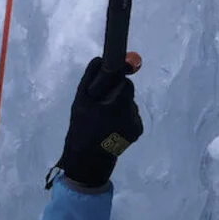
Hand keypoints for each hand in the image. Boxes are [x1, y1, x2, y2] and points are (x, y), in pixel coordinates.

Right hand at [54, 58, 143, 187]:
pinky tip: (110, 128)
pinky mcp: (138, 131)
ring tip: (103, 120)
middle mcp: (132, 112)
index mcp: (120, 104)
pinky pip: (131, 116)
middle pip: (127, 93)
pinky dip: (122, 118)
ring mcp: (136, 123)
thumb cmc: (81, 129)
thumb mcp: (80, 102)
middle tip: (100, 105)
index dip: (114, 82)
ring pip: (128, 105)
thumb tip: (99, 59)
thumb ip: (89, 79)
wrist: (88, 160)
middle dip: (115, 95)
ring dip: (118, 107)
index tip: (106, 86)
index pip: (124, 82)